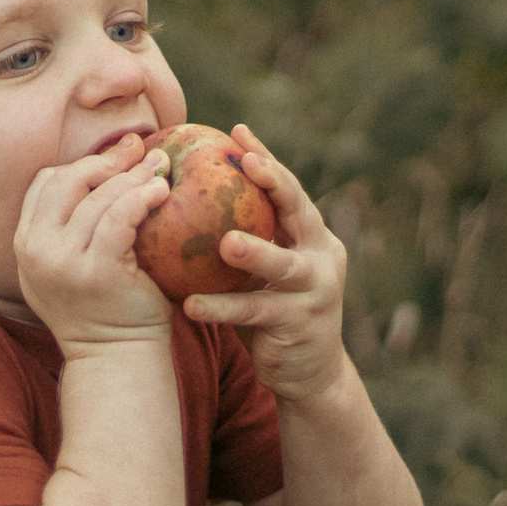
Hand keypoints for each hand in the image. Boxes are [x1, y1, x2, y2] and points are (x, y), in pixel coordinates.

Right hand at [14, 133, 173, 349]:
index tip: (117, 156)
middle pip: (67, 181)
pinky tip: (161, 191)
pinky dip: (141, 197)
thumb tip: (111, 167)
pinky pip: (117, 218)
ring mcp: (61, 261)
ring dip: (132, 175)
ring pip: (96, 197)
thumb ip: (74, 226)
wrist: (115, 359)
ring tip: (160, 166)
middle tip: (140, 149)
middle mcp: (35, 250)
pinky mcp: (94, 271)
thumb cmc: (106, 308)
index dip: (81, 163)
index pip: (44, 183)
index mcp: (26, 243)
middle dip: (106, 161)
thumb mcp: (74, 265)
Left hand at [179, 125, 348, 402]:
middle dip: (276, 184)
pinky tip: (190, 305)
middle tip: (246, 164)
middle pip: (300, 212)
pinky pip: (256, 313)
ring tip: (225, 243)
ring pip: (283, 267)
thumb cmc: (272, 313)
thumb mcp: (263, 271)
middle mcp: (322, 257)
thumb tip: (184, 198)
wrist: (310, 374)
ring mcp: (317, 292)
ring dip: (256, 253)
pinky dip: (223, 307)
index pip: (288, 190)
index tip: (237, 131)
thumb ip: (242, 238)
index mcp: (312, 236)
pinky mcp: (301, 326)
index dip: (266, 160)